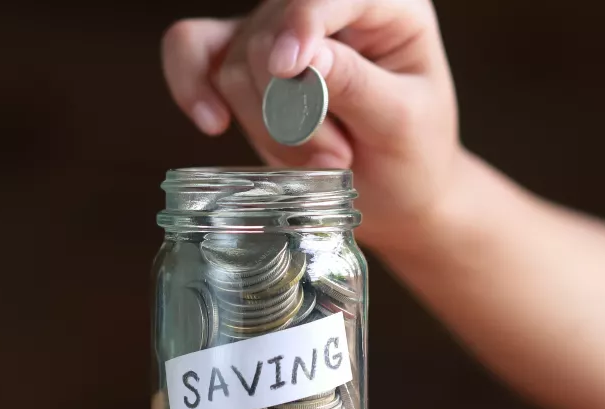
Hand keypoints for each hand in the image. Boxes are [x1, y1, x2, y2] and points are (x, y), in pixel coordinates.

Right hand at [161, 0, 460, 248]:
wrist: (399, 193)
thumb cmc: (414, 154)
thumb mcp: (403, 122)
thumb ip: (357, 84)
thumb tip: (303, 55)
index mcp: (386, 6)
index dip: (301, 24)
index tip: (288, 70)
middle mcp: (329, 8)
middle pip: (269, 36)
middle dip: (293, 110)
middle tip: (338, 158)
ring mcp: (281, 33)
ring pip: (235, 64)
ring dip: (271, 129)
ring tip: (323, 163)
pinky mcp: (246, 65)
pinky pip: (192, 49)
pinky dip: (190, 85)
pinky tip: (212, 123)